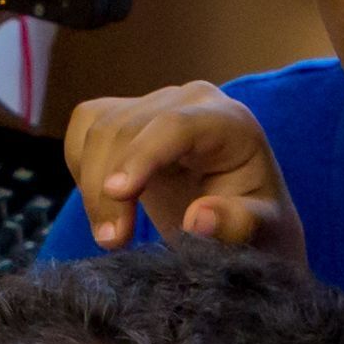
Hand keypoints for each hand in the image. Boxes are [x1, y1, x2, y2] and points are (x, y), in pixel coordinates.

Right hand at [61, 84, 303, 264]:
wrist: (237, 214)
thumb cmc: (256, 224)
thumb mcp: (262, 232)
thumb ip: (238, 224)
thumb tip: (200, 218)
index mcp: (229, 121)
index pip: (175, 125)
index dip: (142, 156)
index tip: (118, 194)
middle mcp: (190, 100)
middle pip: (127, 129)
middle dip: (108, 187)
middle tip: (112, 242)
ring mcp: (154, 102)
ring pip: (98, 129)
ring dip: (91, 186)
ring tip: (110, 236)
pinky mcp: (124, 112)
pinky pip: (84, 128)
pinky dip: (81, 168)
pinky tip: (103, 202)